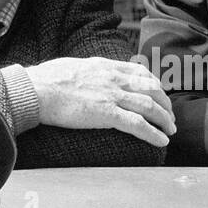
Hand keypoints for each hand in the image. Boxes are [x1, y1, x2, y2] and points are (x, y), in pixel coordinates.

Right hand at [27, 57, 175, 146]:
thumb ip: (88, 72)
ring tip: (170, 130)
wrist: (37, 90)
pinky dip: (154, 133)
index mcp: (106, 66)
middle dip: (165, 103)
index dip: (155, 84)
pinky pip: (138, 124)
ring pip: (150, 106)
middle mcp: (114, 78)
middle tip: (169, 116)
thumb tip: (88, 77)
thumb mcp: (74, 67)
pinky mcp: (107, 113)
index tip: (160, 94)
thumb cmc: (47, 80)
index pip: (140, 72)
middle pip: (152, 88)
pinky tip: (161, 141)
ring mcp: (112, 95)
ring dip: (164, 120)